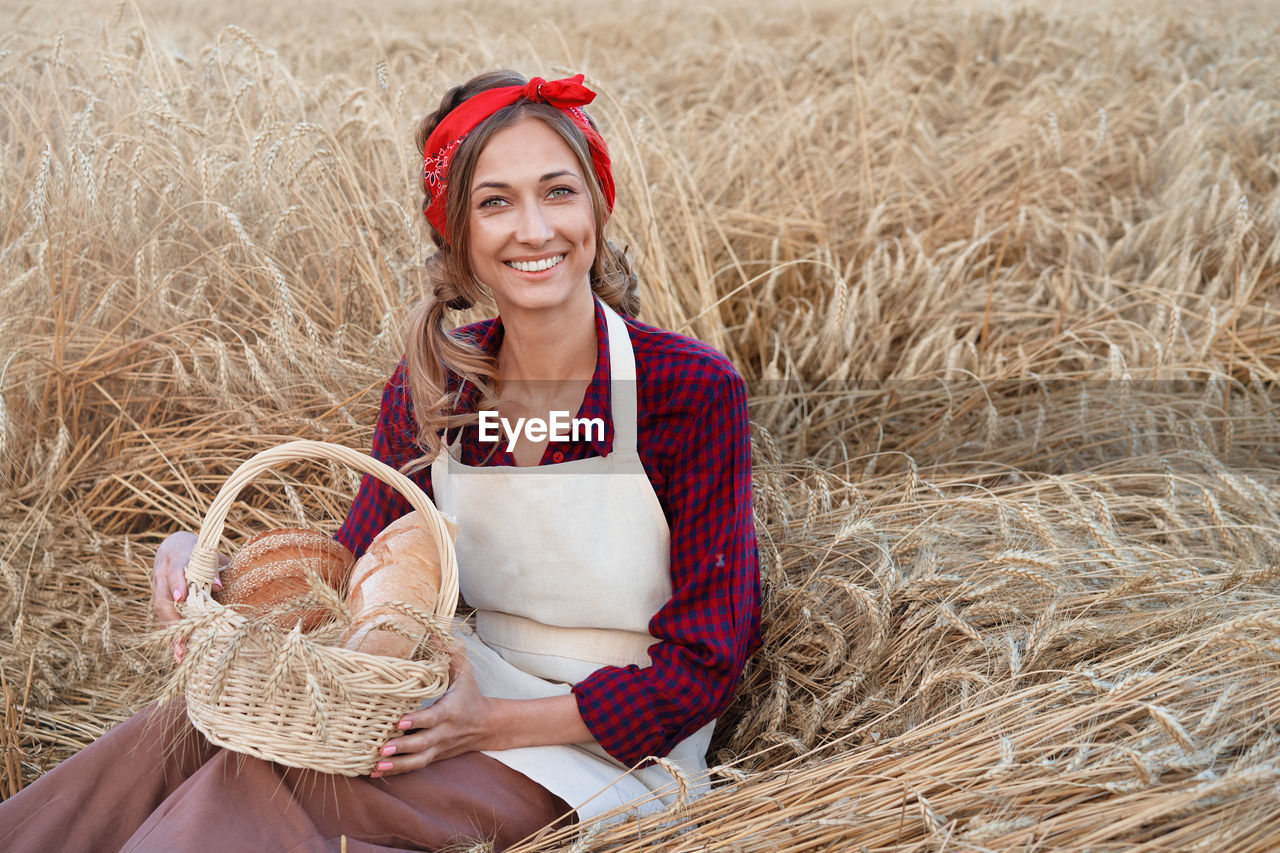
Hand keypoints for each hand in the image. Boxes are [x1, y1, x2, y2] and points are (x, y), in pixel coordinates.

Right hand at [152, 531, 223, 660]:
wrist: (174, 547)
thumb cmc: (198, 552)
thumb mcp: (208, 555)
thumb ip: (213, 569)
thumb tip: (218, 586)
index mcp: (176, 558)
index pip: (175, 570)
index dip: (177, 583)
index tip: (181, 596)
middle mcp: (162, 573)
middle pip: (163, 596)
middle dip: (173, 618)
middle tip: (182, 637)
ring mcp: (157, 587)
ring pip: (161, 610)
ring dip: (170, 632)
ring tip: (181, 652)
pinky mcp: (158, 599)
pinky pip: (162, 617)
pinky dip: (170, 634)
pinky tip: (178, 651)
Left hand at [370, 644, 495, 777]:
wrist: (487, 726)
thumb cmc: (470, 695)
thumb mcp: (465, 673)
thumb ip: (452, 653)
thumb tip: (436, 632)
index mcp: (451, 711)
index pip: (433, 718)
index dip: (416, 721)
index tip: (398, 721)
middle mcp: (445, 732)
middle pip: (424, 743)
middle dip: (403, 748)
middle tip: (381, 748)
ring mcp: (439, 748)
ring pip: (419, 761)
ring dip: (397, 765)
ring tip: (376, 766)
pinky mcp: (434, 757)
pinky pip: (416, 767)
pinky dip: (397, 771)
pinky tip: (376, 773)